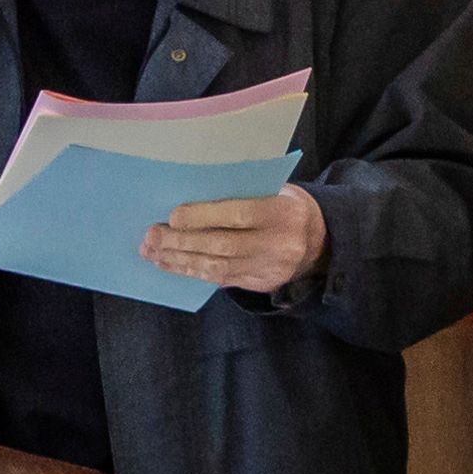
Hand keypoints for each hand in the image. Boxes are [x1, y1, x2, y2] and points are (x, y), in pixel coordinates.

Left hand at [143, 183, 328, 297]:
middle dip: (182, 242)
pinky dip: (192, 271)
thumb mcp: (276, 190)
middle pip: (222, 245)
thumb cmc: (286, 205)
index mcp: (283, 212)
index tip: (172, 216)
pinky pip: (221, 279)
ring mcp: (270, 268)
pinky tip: (171, 265)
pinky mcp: (261, 283)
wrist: (321, 241)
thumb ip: (242, 194)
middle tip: (151, 237)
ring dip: (180, 260)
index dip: (203, 217)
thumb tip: (191, 201)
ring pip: (218, 267)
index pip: (238, 216)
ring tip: (153, 253)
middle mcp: (279, 244)